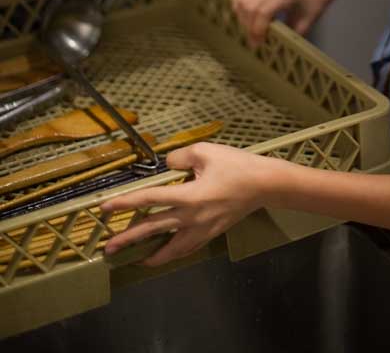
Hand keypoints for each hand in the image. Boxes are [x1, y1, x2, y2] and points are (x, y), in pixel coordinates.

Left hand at [101, 142, 274, 267]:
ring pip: (170, 248)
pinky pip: (187, 247)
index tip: (104, 208)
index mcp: (188, 196)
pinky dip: (173, 252)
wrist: (264, 185)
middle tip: (108, 248)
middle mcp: (191, 218)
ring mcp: (201, 229)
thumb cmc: (236, 165)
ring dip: (151, 254)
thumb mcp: (206, 151)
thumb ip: (180, 156)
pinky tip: (166, 253)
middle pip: (153, 230)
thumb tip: (167, 165)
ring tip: (135, 260)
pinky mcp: (211, 233)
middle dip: (128, 239)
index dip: (125, 203)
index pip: (149, 200)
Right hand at [233, 0, 332, 47]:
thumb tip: (273, 49)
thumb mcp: (306, 23)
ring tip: (250, 29)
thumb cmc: (312, 5)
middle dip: (248, 26)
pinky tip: (244, 17)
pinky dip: (237, 6)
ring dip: (241, 17)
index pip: (263, 11)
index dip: (257, 29)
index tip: (257, 44)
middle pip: (249, 5)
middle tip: (254, 41)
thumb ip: (290, 36)